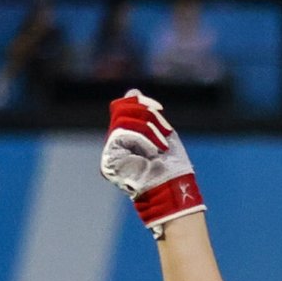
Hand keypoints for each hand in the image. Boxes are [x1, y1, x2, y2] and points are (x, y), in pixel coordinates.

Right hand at [100, 89, 205, 233]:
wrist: (172, 189)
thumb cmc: (172, 166)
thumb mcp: (162, 132)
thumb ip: (147, 113)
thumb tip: (132, 92)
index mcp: (129, 136)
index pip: (124, 106)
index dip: (141, 103)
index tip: (159, 109)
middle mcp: (117, 143)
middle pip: (121, 108)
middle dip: (146, 115)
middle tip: (163, 132)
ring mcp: (112, 151)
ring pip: (122, 119)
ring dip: (147, 129)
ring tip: (160, 147)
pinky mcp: (109, 159)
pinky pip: (121, 134)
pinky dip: (142, 139)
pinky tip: (151, 152)